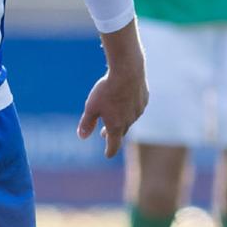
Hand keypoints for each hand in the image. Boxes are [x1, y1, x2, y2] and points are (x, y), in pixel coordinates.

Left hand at [79, 22, 148, 157]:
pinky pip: (136, 107)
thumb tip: (82, 137)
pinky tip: (125, 101)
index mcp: (116, 126)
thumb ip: (87, 123)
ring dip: (121, 119)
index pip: (113, 144)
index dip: (109, 150)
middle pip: (121, 131)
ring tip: (114, 116)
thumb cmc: (106, 90)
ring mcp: (138, 110)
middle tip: (103, 134)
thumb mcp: (91, 107)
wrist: (127, 71)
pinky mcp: (144, 99)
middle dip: (112, 134)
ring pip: (129, 119)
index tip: (107, 155)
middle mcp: (130, 121)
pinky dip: (129, 107)